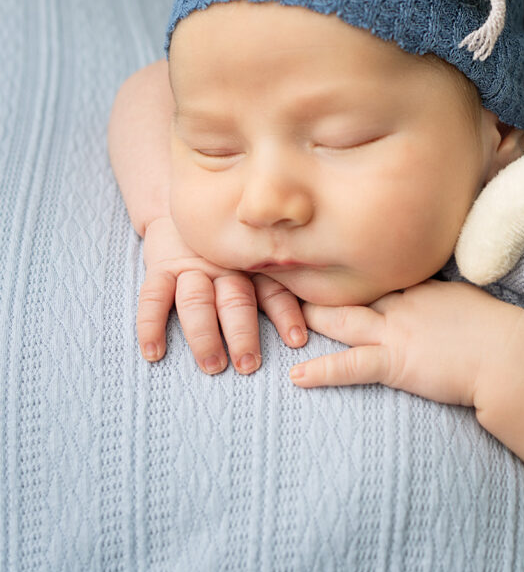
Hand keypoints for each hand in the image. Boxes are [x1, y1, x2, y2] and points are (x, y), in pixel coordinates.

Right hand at [137, 216, 307, 373]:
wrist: (183, 206)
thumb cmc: (231, 242)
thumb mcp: (257, 255)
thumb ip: (281, 277)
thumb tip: (325, 302)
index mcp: (253, 266)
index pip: (273, 292)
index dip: (286, 315)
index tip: (297, 341)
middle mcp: (224, 267)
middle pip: (234, 301)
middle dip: (243, 333)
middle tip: (249, 365)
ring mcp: (191, 268)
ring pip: (196, 302)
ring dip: (203, 335)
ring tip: (212, 365)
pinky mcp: (160, 269)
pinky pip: (152, 298)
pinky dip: (150, 325)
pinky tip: (153, 353)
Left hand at [290, 280, 523, 406]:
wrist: (511, 354)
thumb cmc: (505, 331)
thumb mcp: (474, 300)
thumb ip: (452, 297)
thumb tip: (449, 298)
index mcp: (423, 285)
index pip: (379, 272)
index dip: (353, 267)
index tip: (330, 258)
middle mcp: (404, 301)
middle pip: (353, 289)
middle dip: (320, 283)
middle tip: (290, 276)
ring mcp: (397, 331)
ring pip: (342, 319)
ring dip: (312, 317)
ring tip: (281, 316)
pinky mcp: (396, 362)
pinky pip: (350, 366)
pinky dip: (321, 371)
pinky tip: (295, 377)